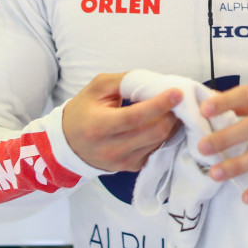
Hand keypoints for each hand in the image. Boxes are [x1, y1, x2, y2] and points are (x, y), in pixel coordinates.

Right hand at [62, 72, 181, 172]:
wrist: (69, 144)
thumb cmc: (84, 110)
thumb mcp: (98, 88)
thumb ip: (126, 81)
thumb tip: (156, 82)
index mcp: (98, 126)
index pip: (134, 117)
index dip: (159, 104)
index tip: (177, 92)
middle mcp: (111, 148)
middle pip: (154, 132)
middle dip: (172, 114)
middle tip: (178, 99)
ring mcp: (123, 162)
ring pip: (160, 142)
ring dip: (172, 124)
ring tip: (173, 109)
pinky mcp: (132, 167)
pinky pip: (157, 150)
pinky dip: (165, 135)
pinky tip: (163, 122)